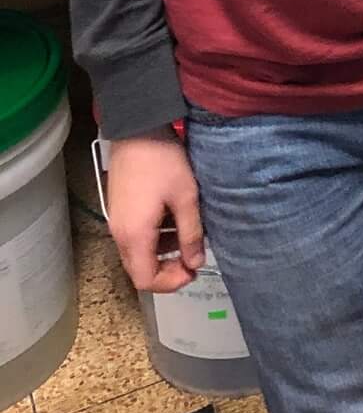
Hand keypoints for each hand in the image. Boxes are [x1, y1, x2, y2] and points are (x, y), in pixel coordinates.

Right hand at [107, 129, 204, 292]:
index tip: (193, 271)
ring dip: (163, 252)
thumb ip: (191, 234)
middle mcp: (120, 234)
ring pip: (138, 253)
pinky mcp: (120, 209)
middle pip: (140, 270)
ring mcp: (117, 221)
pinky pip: (136, 236)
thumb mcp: (186, 197)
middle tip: (193, 257)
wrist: (137, 129)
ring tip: (189, 236)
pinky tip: (174, 219)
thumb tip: (195, 263)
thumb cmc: (163, 161)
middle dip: (168, 270)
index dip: (170, 283)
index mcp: (134, 236)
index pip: (146, 280)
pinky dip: (155, 237)